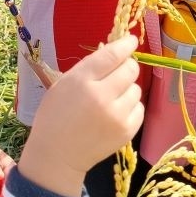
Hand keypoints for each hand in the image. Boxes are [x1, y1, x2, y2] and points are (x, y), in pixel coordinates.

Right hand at [19, 35, 142, 196]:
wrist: (57, 155)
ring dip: (127, 89)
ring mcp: (117, 115)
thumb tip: (115, 51)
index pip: (113, 55)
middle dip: (127, 66)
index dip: (126, 45)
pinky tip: (116, 112)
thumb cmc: (56, 116)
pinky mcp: (127, 131)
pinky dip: (131, 107)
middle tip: (118, 72)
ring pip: (137, 89)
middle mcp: (102, 96)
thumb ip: (89, 68)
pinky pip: (139, 108)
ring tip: (112, 98)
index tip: (131, 41)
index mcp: (82, 81)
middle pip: (131, 69)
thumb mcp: (63, 84)